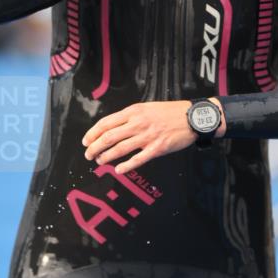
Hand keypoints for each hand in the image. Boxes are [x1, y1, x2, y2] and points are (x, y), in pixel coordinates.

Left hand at [81, 98, 226, 174]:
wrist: (192, 117)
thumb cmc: (170, 112)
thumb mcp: (147, 108)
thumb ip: (131, 116)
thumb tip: (113, 127)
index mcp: (134, 111)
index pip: (106, 123)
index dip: (92, 133)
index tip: (85, 141)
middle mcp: (138, 123)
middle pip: (109, 137)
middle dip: (95, 147)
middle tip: (89, 154)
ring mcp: (148, 136)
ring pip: (120, 148)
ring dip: (106, 156)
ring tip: (100, 161)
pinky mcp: (158, 148)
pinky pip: (138, 159)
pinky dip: (126, 166)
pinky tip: (118, 170)